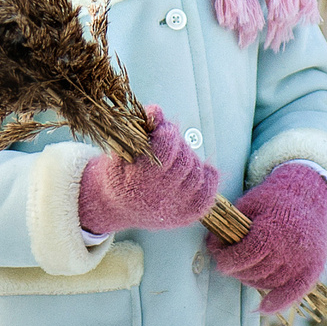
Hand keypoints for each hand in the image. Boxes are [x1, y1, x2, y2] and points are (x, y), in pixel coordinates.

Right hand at [77, 108, 219, 234]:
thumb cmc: (119, 173)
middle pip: (184, 160)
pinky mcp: (188, 213)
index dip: (166, 133)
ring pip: (196, 172)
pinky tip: (191, 169)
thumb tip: (157, 112)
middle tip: (166, 143)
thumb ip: (137, 129)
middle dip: (177, 145)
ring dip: (189, 158)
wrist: (117, 208)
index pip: (166, 149)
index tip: (159, 130)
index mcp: (136, 181)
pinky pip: (209, 187)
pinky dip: (205, 174)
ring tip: (175, 157)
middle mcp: (158, 198)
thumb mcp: (120, 150)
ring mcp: (175, 208)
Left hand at [208, 165, 326, 313]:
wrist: (307, 196)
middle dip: (236, 270)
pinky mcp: (313, 268)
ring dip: (251, 280)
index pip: (246, 254)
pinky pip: (294, 292)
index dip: (228, 259)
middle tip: (227, 264)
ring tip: (243, 270)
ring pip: (269, 282)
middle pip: (255, 271)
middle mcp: (290, 248)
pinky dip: (277, 303)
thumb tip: (212, 245)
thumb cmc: (271, 200)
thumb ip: (232, 226)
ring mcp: (303, 260)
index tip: (218, 259)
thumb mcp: (249, 204)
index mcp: (273, 229)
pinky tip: (261, 308)